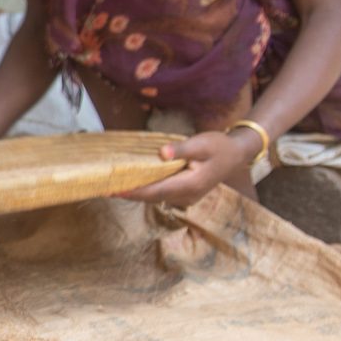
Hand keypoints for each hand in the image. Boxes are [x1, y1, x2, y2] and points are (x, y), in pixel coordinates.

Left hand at [117, 129, 254, 206]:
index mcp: (190, 184)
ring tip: (112, 187)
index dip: (134, 191)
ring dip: (135, 193)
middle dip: (129, 194)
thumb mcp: (202, 143)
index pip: (155, 190)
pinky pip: (161, 194)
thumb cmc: (218, 146)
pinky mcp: (184, 195)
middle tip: (104, 189)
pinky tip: (133, 184)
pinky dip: (146, 191)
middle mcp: (186, 196)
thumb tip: (162, 153)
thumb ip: (182, 149)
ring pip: (155, 197)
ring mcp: (185, 198)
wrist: (236, 155)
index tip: (114, 189)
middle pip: (152, 197)